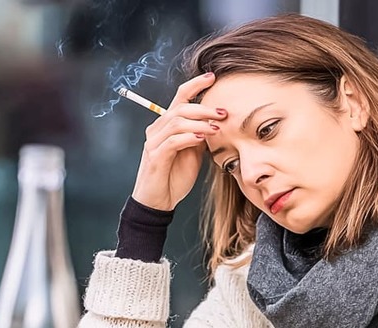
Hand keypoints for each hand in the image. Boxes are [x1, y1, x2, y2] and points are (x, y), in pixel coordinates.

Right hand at [131, 72, 224, 210]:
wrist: (158, 201)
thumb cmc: (174, 176)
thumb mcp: (193, 153)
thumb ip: (201, 136)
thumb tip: (218, 123)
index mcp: (167, 125)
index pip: (180, 97)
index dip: (195, 85)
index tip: (212, 77)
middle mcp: (158, 129)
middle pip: (180, 107)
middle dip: (204, 108)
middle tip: (223, 113)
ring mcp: (154, 142)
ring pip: (176, 122)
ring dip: (199, 123)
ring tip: (216, 129)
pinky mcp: (155, 156)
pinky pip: (172, 141)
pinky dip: (188, 138)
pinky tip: (201, 140)